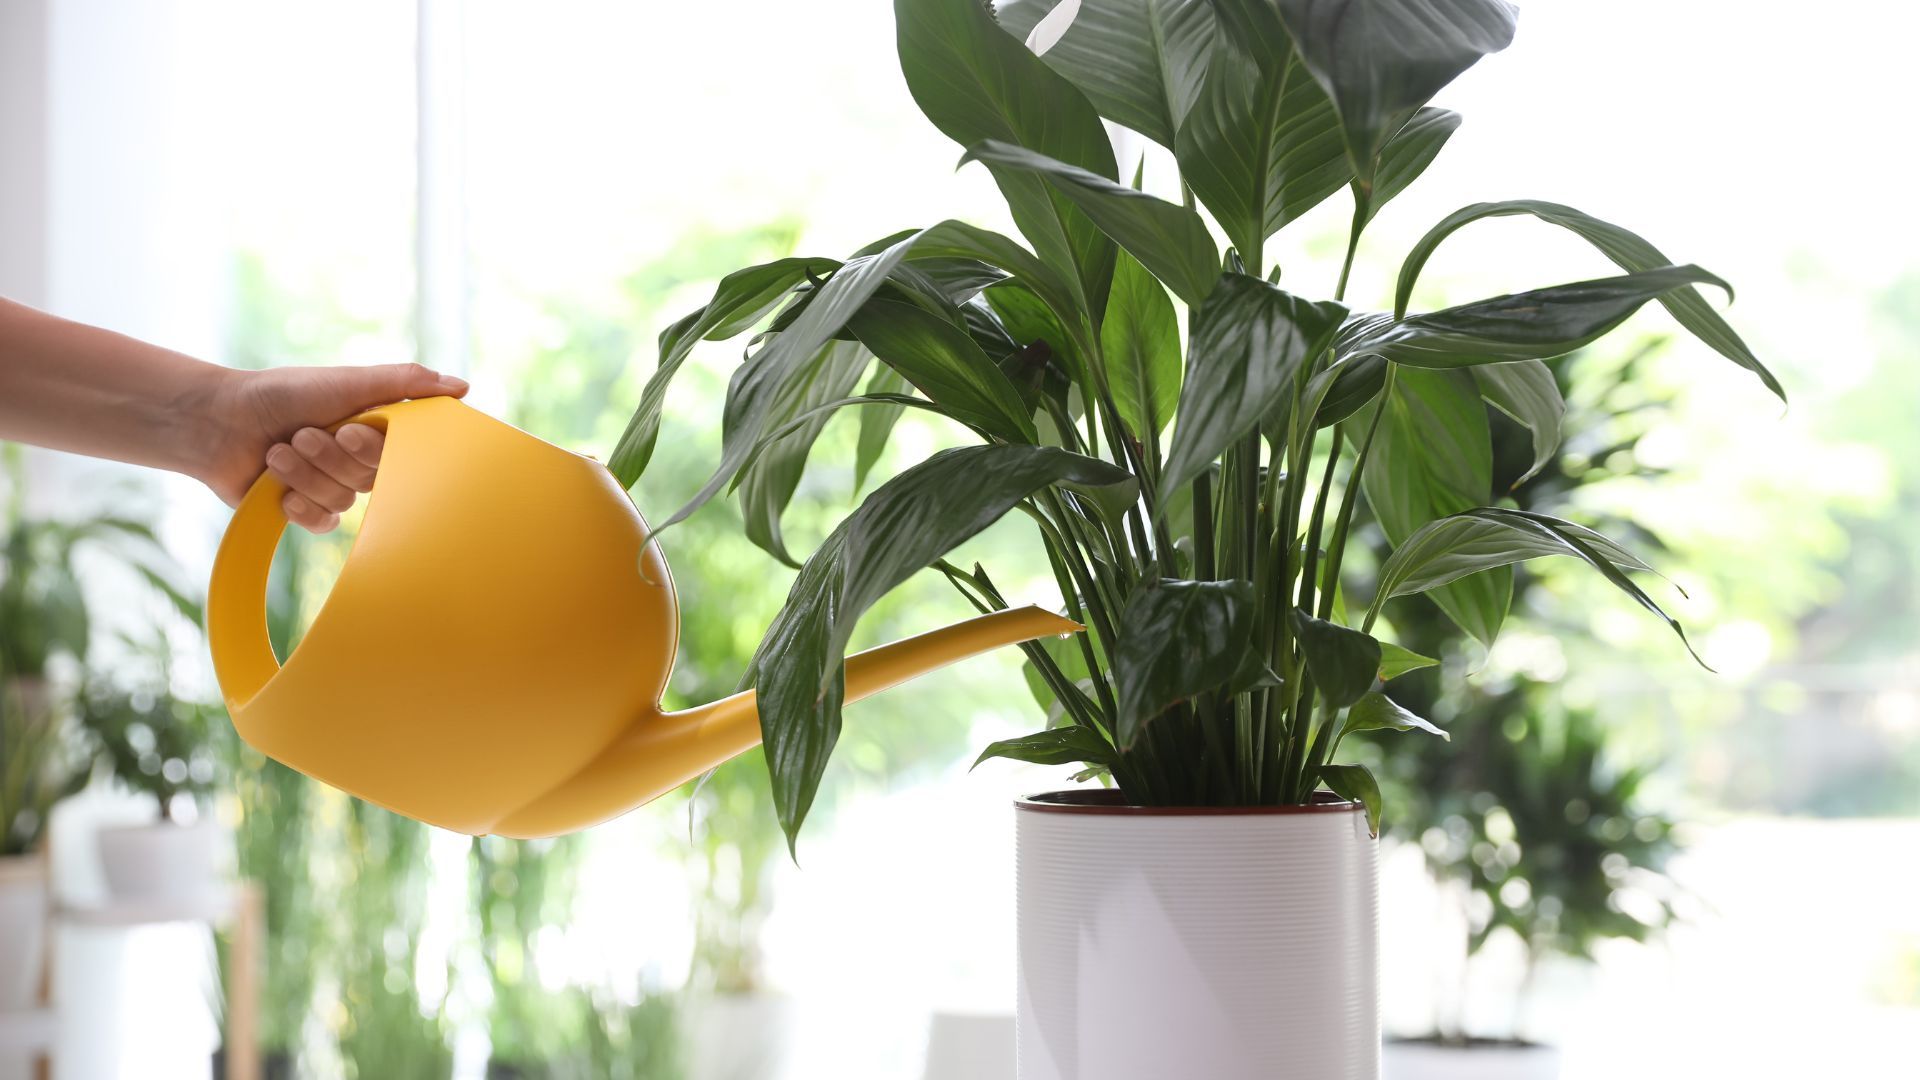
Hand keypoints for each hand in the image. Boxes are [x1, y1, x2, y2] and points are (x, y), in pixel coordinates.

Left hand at [198, 363, 468, 532]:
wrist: (218, 421)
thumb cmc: (281, 393)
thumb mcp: (347, 382)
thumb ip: (405, 382)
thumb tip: (461, 387)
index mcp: (374, 428)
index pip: (401, 452)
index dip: (372, 447)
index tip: (348, 428)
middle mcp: (357, 459)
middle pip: (370, 478)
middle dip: (330, 456)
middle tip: (301, 433)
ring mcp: (332, 485)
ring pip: (343, 499)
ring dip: (304, 474)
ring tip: (276, 452)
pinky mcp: (306, 510)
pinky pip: (324, 523)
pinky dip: (299, 505)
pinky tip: (277, 489)